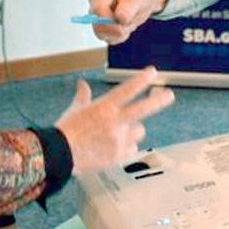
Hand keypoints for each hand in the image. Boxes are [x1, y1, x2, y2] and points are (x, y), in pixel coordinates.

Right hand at [55, 66, 174, 175]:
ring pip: (139, 130)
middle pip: (144, 108)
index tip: (152, 72)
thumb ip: (83, 96)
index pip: (127, 89)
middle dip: (159, 100)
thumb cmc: (66, 131)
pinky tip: (114, 148)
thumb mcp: (75, 109)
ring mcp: (119, 140)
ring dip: (133, 130)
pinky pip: (132, 148)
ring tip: (117, 134)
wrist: (60, 156)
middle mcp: (115, 122)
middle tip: (169, 95)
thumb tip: (82, 83)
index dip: (142, 79)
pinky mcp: (119, 155)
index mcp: (104, 108)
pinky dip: (127, 147)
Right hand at [86, 0, 168, 44]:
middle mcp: (95, 0)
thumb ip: (129, 9)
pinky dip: (120, 36)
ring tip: (132, 21)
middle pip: (96, 23)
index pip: (98, 8)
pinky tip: (128, 25)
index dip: (109, 21)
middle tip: (131, 25)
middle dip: (115, 28)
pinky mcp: (101, 24)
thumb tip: (120, 20)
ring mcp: (97, 14)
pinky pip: (108, 37)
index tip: (125, 23)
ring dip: (119, 33)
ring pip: (101, 33)